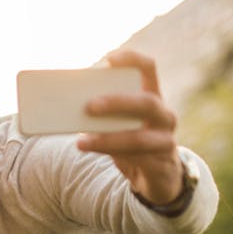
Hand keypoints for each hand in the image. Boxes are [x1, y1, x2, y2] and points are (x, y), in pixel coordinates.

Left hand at [76, 49, 183, 205]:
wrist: (153, 176)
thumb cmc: (130, 142)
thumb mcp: (118, 124)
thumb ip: (102, 113)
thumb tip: (66, 106)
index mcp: (152, 96)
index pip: (148, 69)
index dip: (132, 60)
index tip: (109, 58)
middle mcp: (164, 115)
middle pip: (147, 102)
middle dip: (117, 103)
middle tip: (89, 106)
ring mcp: (166, 140)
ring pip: (138, 138)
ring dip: (107, 139)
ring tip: (81, 141)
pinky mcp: (161, 165)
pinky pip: (136, 159)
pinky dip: (111, 154)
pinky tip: (92, 150)